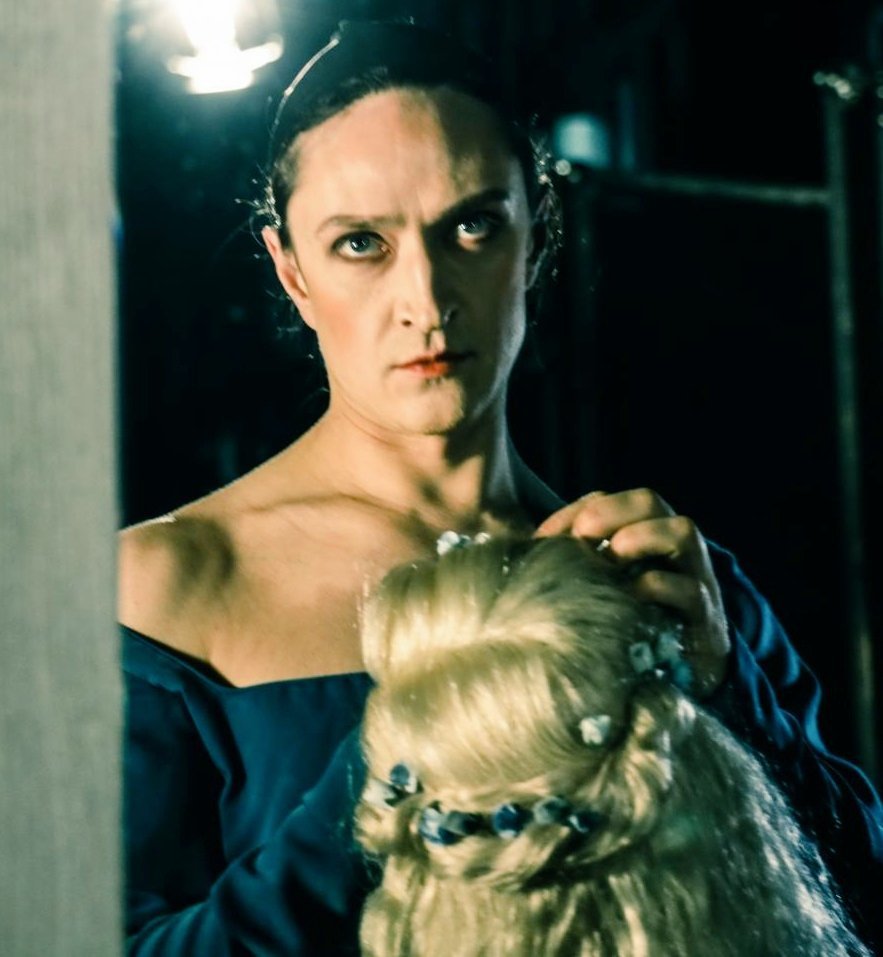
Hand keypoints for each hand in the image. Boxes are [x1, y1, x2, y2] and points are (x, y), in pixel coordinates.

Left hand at [535, 489, 729, 695]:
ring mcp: (694, 581)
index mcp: (637, 541)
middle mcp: (668, 552)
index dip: (576, 510)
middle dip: (612, 511)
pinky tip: (632, 598)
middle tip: (582, 537)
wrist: (675, 694)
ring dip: (641, 537)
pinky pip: (691, 590)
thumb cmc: (622, 640)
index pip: (608, 502)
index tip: (543, 538)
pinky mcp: (706, 621)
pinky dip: (660, 587)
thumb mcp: (591, 600)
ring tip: (612, 558)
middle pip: (649, 501)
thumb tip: (523, 560)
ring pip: (683, 532)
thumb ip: (566, 576)